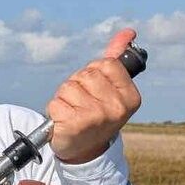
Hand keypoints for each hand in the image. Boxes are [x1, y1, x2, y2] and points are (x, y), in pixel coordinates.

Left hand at [47, 28, 142, 164]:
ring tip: (73, 113)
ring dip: (64, 99)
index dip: (94, 72)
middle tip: (82, 104)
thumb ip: (117, 59)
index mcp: (130, 97)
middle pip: (85, 74)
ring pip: (68, 87)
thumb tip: (128, 32)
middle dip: (77, 85)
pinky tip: (64, 123)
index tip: (96, 90)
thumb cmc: (96, 115)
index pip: (107, 63)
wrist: (84, 152)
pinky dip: (54, 111)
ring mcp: (97, 117)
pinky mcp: (76, 125)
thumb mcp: (110, 87)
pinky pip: (55, 103)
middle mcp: (117, 107)